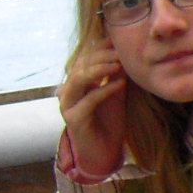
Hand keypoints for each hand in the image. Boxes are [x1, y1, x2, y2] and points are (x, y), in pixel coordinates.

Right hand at [58, 37, 128, 175]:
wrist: (104, 152)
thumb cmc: (109, 122)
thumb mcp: (115, 93)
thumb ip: (115, 76)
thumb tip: (124, 54)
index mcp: (76, 83)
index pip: (84, 59)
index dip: (99, 48)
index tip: (117, 41)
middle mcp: (68, 92)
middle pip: (80, 65)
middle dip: (101, 56)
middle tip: (121, 51)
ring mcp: (68, 105)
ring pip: (79, 79)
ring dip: (100, 69)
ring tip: (119, 64)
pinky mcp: (74, 120)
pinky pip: (89, 100)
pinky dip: (105, 90)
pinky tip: (121, 84)